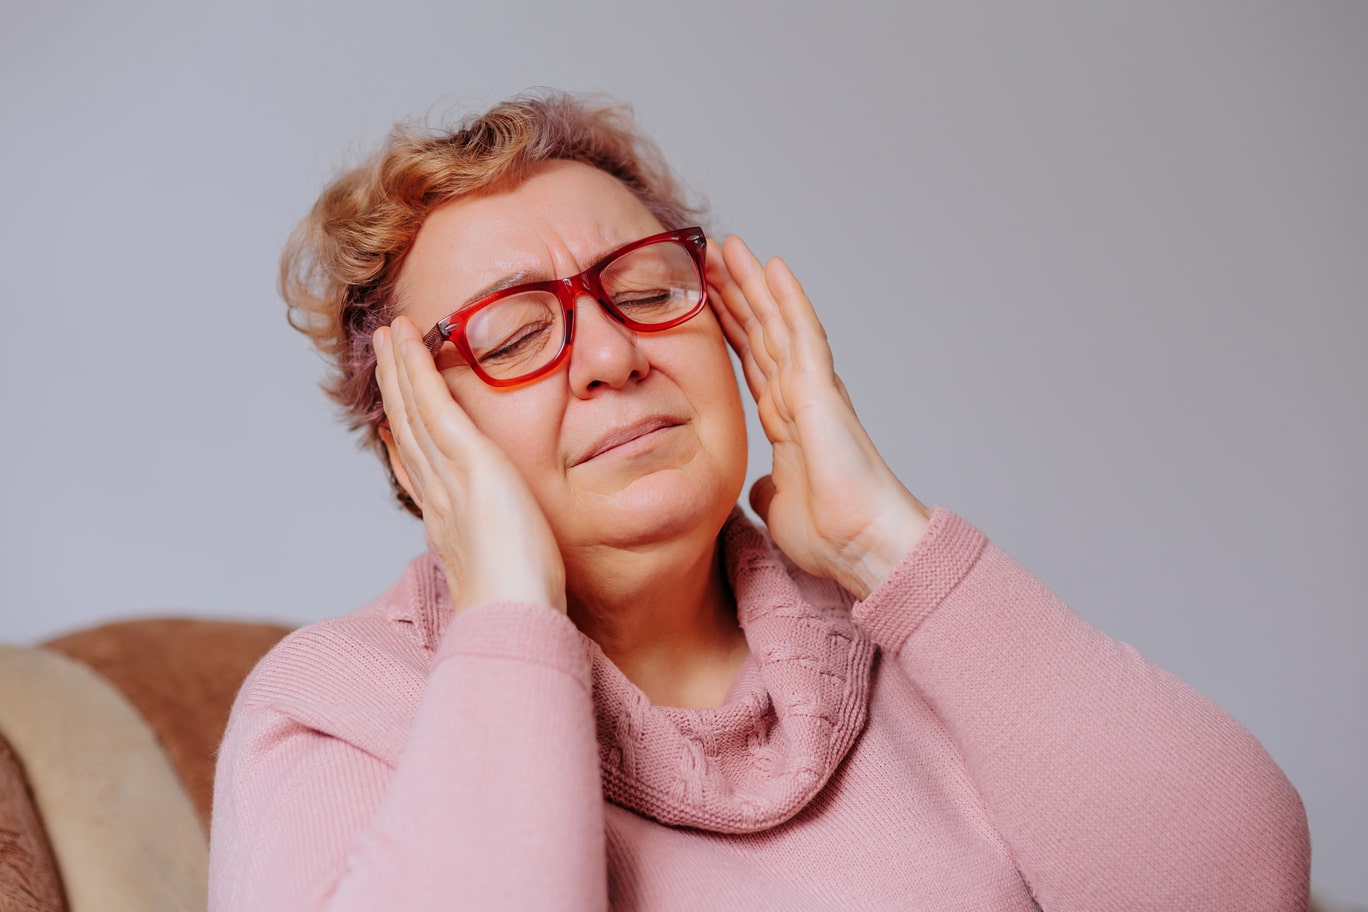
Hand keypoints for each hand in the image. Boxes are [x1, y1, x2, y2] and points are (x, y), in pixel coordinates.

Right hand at [373, 317, 566, 614]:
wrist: (512, 614)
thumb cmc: (523, 608)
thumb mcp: (514, 574)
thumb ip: (507, 556)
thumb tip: (516, 559)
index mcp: (449, 523)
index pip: (419, 471)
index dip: (401, 442)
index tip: (390, 420)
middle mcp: (439, 495)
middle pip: (407, 432)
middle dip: (394, 392)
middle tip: (382, 357)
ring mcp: (449, 475)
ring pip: (413, 410)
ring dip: (398, 369)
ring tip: (387, 334)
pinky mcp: (468, 459)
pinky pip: (433, 403)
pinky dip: (416, 369)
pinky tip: (407, 340)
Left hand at [707, 236, 930, 598]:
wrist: (862, 546)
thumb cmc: (832, 535)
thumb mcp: (779, 508)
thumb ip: (770, 488)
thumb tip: (762, 486)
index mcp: (788, 420)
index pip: (751, 362)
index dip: (729, 329)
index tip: (703, 301)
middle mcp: (801, 396)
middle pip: (760, 333)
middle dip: (733, 296)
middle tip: (708, 257)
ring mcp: (812, 389)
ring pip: (776, 322)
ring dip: (752, 283)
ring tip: (728, 246)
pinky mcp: (821, 389)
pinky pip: (802, 333)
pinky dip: (786, 298)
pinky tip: (771, 266)